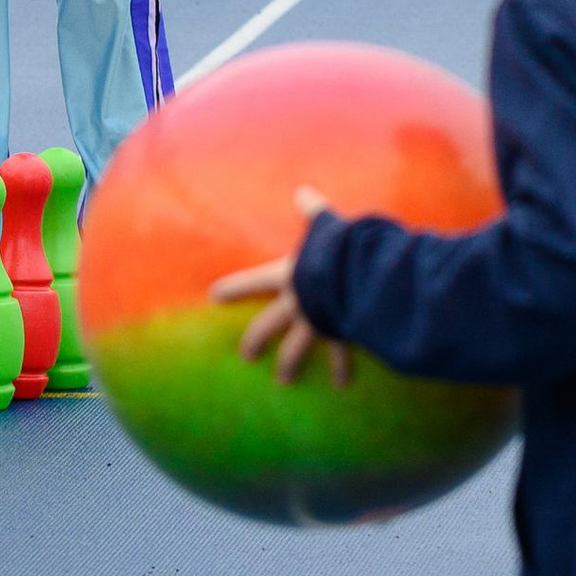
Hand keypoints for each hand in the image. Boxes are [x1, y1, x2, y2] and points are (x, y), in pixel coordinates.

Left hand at [209, 189, 350, 387]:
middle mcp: (297, 303)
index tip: (212, 297)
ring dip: (289, 365)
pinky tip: (341, 384)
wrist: (363, 280)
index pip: (252, 282)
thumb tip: (303, 191)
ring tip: (283, 380)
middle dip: (255, 340)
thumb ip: (312, 209)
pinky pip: (341, 355)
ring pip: (296, 349)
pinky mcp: (341, 334)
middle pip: (268, 325)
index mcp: (288, 276)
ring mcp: (316, 323)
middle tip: (246, 356)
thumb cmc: (339, 249)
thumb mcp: (323, 224)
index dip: (233, 289)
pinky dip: (342, 369)